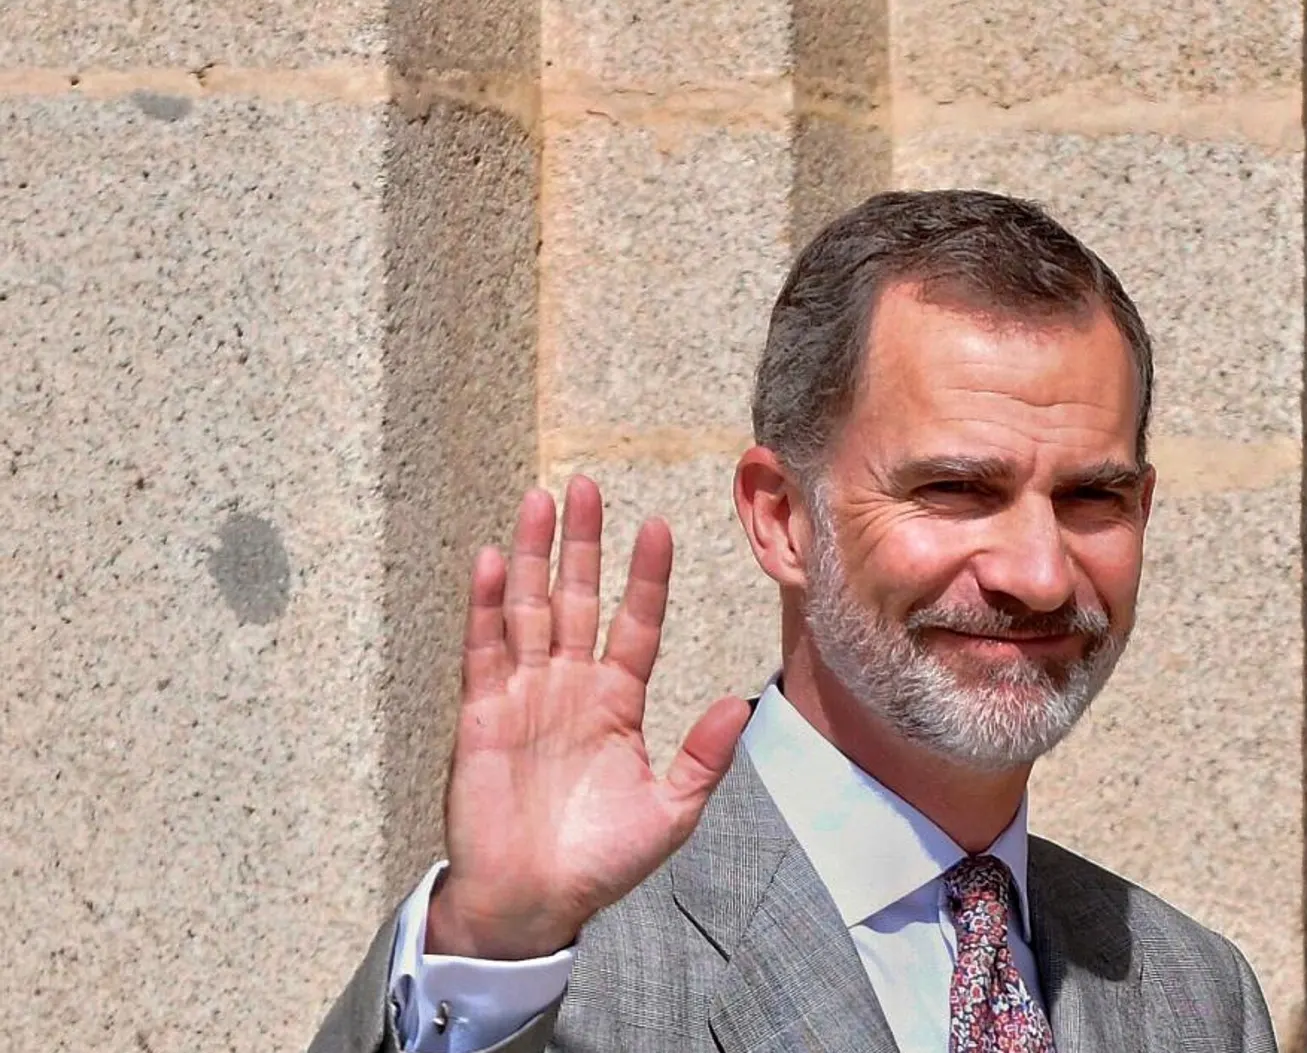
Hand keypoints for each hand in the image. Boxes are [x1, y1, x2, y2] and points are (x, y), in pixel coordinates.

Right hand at [426, 476, 751, 959]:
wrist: (532, 904)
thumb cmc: (600, 863)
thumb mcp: (670, 812)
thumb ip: (702, 757)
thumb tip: (741, 704)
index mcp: (617, 704)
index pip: (635, 625)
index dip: (645, 578)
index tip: (658, 527)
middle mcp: (571, 687)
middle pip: (578, 599)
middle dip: (583, 543)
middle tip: (587, 485)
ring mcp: (524, 695)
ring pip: (530, 609)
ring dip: (533, 555)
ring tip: (539, 500)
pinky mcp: (481, 714)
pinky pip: (485, 649)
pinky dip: (486, 605)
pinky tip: (490, 560)